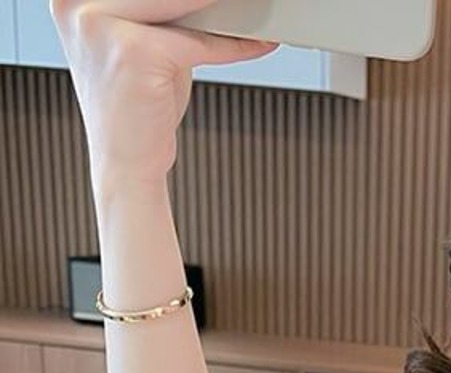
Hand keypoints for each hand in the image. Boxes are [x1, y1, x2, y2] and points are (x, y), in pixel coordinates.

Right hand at [51, 0, 278, 185]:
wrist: (126, 162)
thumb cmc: (137, 108)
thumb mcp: (141, 45)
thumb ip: (161, 14)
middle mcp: (76, 5)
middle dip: (206, 0)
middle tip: (238, 2)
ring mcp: (101, 24)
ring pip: (181, 5)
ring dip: (223, 10)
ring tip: (252, 12)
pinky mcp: (136, 50)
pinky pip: (199, 41)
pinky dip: (233, 44)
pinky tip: (259, 42)